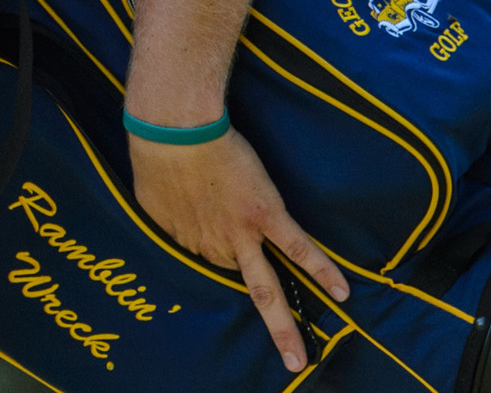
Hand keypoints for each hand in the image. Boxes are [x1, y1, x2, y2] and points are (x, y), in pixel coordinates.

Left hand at [129, 127, 349, 371]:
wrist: (176, 131)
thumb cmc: (155, 157)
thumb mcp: (148, 198)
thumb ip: (165, 218)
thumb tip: (169, 223)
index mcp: (188, 244)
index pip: (208, 264)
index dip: (219, 262)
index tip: (228, 266)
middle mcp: (216, 249)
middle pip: (237, 287)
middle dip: (255, 321)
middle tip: (276, 358)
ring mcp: (243, 235)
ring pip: (267, 289)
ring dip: (283, 327)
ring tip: (300, 359)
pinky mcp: (266, 215)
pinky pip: (299, 248)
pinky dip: (322, 270)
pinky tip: (342, 292)